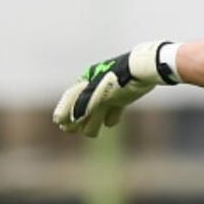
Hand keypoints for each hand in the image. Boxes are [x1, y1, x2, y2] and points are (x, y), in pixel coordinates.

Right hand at [53, 41, 175, 137]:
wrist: (144, 70)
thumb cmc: (118, 81)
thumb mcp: (98, 94)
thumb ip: (83, 107)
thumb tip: (69, 120)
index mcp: (88, 80)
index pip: (71, 97)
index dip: (64, 110)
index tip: (58, 121)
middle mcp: (98, 85)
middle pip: (84, 105)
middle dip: (77, 119)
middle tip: (69, 130)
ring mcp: (111, 91)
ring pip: (99, 109)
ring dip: (93, 121)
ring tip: (91, 133)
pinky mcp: (125, 96)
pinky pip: (115, 108)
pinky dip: (112, 116)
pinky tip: (110, 123)